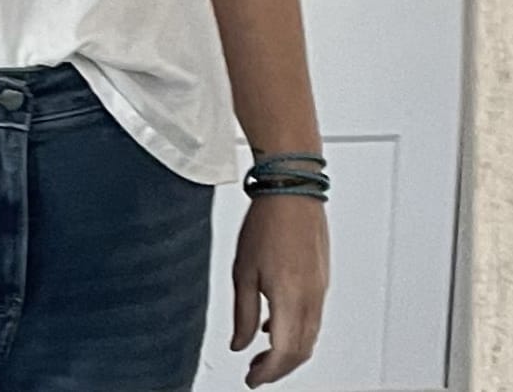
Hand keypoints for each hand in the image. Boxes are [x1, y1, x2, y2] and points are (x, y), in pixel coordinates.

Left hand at [230, 196, 329, 385]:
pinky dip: (298, 330)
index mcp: (290, 298)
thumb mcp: (243, 271)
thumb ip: (243, 313)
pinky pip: (314, 317)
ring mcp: (321, 289)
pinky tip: (277, 324)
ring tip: (264, 353)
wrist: (291, 190)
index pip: (284, 353)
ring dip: (290, 351)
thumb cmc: (266, 222)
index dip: (268, 373)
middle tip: (257, 372)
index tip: (252, 379)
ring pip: (311, 336)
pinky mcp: (322, 278)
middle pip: (301, 351)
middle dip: (279, 368)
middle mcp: (311, 298)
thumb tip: (240, 344)